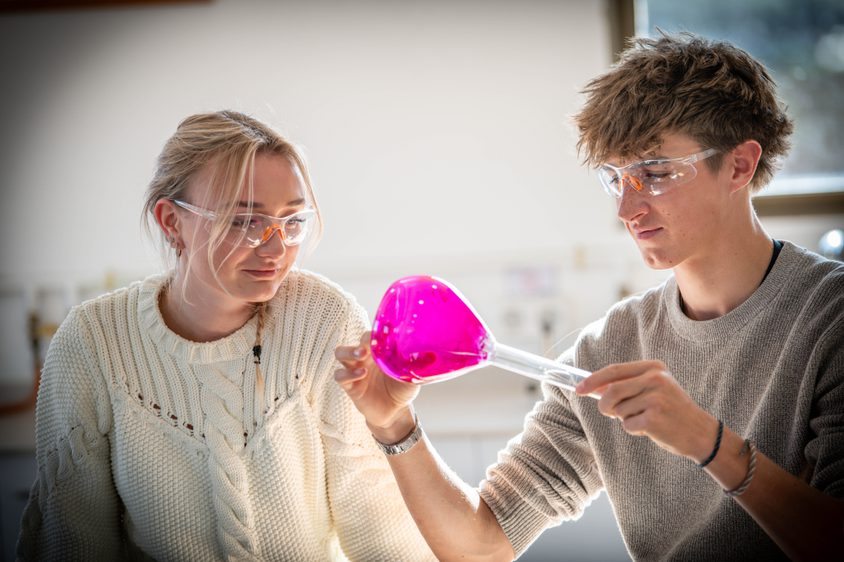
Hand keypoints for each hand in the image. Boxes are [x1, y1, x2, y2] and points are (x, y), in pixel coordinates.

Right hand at [334, 331, 419, 439]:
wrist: (395, 412)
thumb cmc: (402, 389)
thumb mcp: (412, 377)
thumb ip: (417, 366)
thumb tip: (431, 355)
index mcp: (377, 352)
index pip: (371, 336)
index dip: (375, 333)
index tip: (383, 334)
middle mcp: (364, 358)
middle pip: (353, 340)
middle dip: (359, 342)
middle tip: (367, 346)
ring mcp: (355, 370)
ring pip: (340, 354)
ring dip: (349, 352)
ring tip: (361, 356)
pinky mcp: (350, 385)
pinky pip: (340, 375)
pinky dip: (348, 373)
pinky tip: (361, 375)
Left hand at [575, 360, 717, 461]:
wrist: (700, 432)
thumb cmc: (671, 410)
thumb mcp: (654, 388)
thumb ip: (627, 385)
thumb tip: (593, 387)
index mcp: (654, 367)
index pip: (614, 370)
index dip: (593, 380)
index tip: (578, 388)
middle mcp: (655, 379)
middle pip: (611, 391)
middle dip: (604, 405)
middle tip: (609, 412)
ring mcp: (655, 398)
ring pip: (618, 410)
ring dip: (625, 418)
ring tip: (644, 418)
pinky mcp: (654, 418)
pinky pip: (627, 425)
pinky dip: (633, 430)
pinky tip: (650, 428)